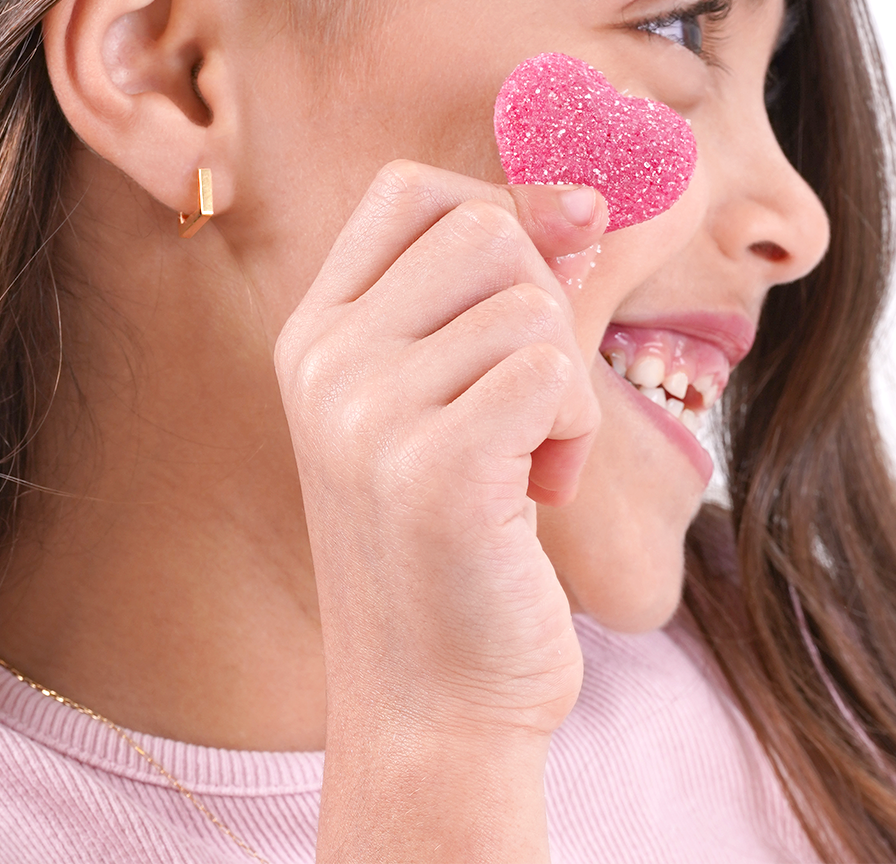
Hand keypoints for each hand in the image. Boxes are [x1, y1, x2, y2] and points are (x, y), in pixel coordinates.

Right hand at [275, 160, 606, 859]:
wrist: (431, 705)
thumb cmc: (455, 542)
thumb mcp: (457, 396)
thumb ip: (505, 290)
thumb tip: (580, 197)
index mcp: (315, 335)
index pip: (410, 189)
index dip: (497, 205)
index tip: (546, 272)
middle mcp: (324, 363)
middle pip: (484, 227)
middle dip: (546, 300)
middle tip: (532, 399)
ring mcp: (364, 415)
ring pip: (529, 302)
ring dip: (568, 382)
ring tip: (533, 457)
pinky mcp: (430, 469)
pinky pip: (551, 371)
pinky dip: (575, 427)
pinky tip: (545, 490)